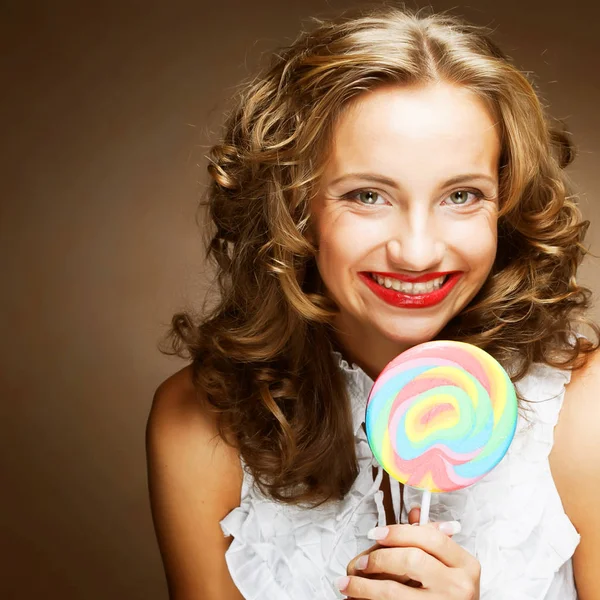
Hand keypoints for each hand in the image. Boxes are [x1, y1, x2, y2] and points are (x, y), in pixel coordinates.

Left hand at [340, 508, 479, 598]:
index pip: (431, 538)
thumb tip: (414, 514)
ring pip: (394, 592)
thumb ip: (430, 540)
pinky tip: (355, 599)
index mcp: (465, 565)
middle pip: (411, 559)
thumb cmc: (451, 594)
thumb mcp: (448, 566)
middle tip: (361, 562)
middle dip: (380, 558)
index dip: (399, 532)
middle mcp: (458, 587)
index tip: (376, 533)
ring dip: (364, 587)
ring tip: (346, 584)